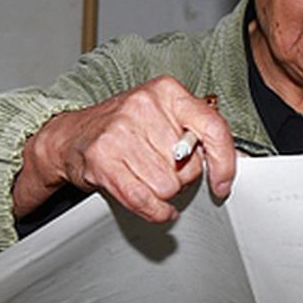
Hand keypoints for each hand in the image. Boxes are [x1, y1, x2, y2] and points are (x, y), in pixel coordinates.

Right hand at [14, 76, 234, 223]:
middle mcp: (143, 107)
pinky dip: (155, 211)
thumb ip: (197, 131)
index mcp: (166, 91)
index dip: (224, 162)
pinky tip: (155, 206)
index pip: (213, 127)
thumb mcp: (162, 114)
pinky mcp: (103, 161)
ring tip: (143, 174)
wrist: (71, 136)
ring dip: (161, 191)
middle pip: (189, 167)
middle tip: (160, 165)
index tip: (223, 182)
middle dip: (180, 176)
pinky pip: (144, 199)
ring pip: (168, 187)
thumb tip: (231, 159)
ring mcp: (120, 133)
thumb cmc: (122, 127)